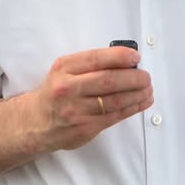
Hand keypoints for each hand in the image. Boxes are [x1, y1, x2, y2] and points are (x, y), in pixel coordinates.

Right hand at [28, 47, 152, 151]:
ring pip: (114, 101)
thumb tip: (126, 60)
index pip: (96, 58)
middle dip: (133, 77)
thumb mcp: (65, 69)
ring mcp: (76, 110)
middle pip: (108, 81)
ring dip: (137, 94)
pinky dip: (132, 108)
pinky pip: (114, 117)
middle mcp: (68, 88)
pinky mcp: (84, 128)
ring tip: (148, 89)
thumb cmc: (56, 90)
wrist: (35, 122)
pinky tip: (141, 102)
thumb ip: (90, 64)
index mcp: (64, 68)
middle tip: (146, 76)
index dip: (119, 56)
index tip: (136, 56)